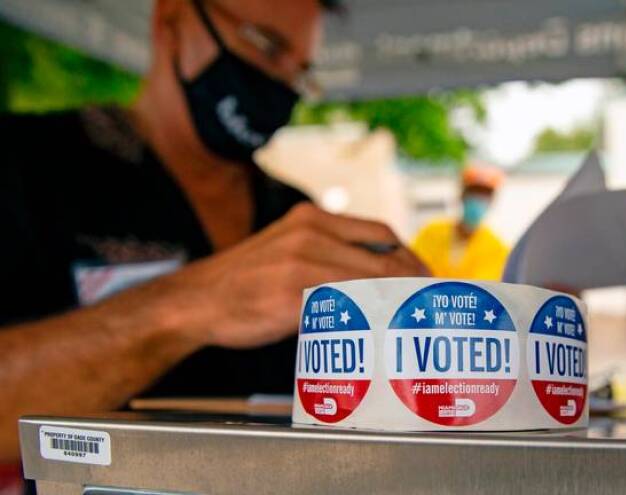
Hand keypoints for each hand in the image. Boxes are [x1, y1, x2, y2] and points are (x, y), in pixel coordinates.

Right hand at [159, 203, 427, 348]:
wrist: (195, 301)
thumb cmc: (245, 282)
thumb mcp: (288, 249)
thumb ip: (329, 253)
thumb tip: (378, 275)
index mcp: (313, 218)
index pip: (380, 232)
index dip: (409, 257)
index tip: (424, 278)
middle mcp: (311, 232)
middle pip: (384, 256)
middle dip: (413, 282)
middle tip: (428, 305)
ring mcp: (301, 260)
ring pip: (370, 280)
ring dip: (398, 302)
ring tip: (413, 320)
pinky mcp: (292, 292)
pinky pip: (345, 305)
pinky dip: (369, 318)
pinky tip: (380, 331)